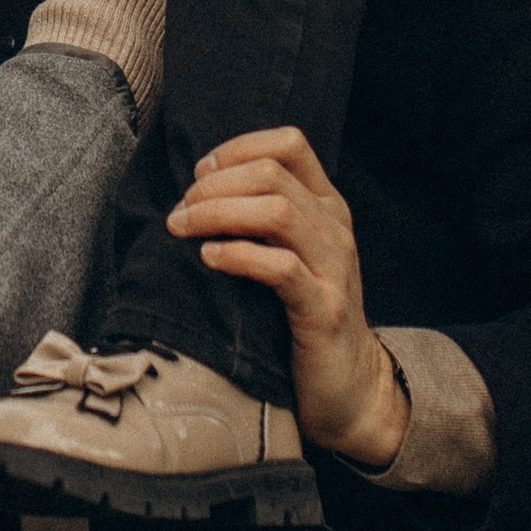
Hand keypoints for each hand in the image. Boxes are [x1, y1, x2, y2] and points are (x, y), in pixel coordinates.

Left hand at [165, 129, 408, 467]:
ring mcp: (334, 268)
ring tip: (184, 228)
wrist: (350, 386)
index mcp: (326, 207)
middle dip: (215, 185)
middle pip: (272, 174)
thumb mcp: (291, 254)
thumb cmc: (303, 317)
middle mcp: (335, 229)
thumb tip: (197, 188)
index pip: (289, 144)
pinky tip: (210, 259)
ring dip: (218, 213)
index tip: (200, 173)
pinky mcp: (324, 310)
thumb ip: (261, 218)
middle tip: (181, 210)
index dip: (238, 148)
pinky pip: (281, 268)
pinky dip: (238, 255)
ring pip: (277, 213)